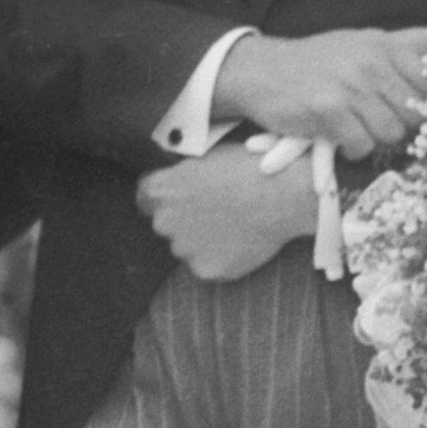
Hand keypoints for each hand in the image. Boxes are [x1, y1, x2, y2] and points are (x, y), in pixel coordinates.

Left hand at [138, 148, 317, 281]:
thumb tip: (181, 181)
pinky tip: (241, 243)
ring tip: (233, 227)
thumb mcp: (207, 157)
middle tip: (215, 212)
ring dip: (202, 241)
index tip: (180, 198)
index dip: (163, 197)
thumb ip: (184, 173)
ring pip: (187, 247)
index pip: (144, 197)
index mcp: (161, 189)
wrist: (282, 196)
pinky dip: (220, 259)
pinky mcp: (205, 270)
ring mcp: (184, 249)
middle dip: (184, 220)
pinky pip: (207, 266)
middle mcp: (164, 221)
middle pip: (165, 224)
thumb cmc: (249, 168)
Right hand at [211, 26, 426, 158]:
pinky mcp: (327, 111)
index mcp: (385, 45)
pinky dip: (352, 148)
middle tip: (374, 117)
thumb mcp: (367, 42)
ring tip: (355, 125)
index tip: (405, 106)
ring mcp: (349, 87)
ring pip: (391, 133)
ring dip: (374, 138)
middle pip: (415, 114)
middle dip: (399, 123)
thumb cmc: (321, 60)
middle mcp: (370, 63)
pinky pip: (361, 145)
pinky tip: (339, 135)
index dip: (424, 103)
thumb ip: (414, 42)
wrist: (262, 70)